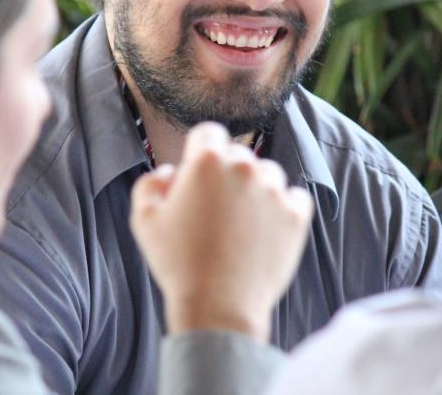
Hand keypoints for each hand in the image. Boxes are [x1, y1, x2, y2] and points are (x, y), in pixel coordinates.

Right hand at [130, 122, 313, 341]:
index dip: (200, 152)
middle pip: (238, 155)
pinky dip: (282, 208)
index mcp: (207, 161)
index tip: (198, 176)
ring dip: (256, 190)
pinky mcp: (297, 215)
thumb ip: (150, 183)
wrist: (218, 307)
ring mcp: (274, 190)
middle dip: (226, 174)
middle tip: (215, 210)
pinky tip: (264, 230)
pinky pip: (294, 197)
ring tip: (240, 224)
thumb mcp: (144, 220)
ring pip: (267, 174)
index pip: (208, 134)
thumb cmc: (178, 263)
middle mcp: (244, 167)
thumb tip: (171, 173)